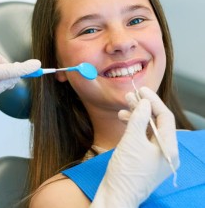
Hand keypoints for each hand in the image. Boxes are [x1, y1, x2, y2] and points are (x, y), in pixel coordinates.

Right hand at [91, 87, 178, 207]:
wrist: (116, 195)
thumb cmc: (125, 171)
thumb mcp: (131, 141)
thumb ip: (138, 118)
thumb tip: (144, 102)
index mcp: (169, 148)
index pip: (165, 118)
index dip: (153, 101)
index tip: (141, 90)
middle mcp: (166, 152)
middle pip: (157, 123)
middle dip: (143, 108)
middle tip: (129, 96)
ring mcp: (156, 157)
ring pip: (148, 130)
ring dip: (136, 117)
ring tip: (123, 108)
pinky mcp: (145, 159)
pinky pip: (143, 138)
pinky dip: (134, 128)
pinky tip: (124, 121)